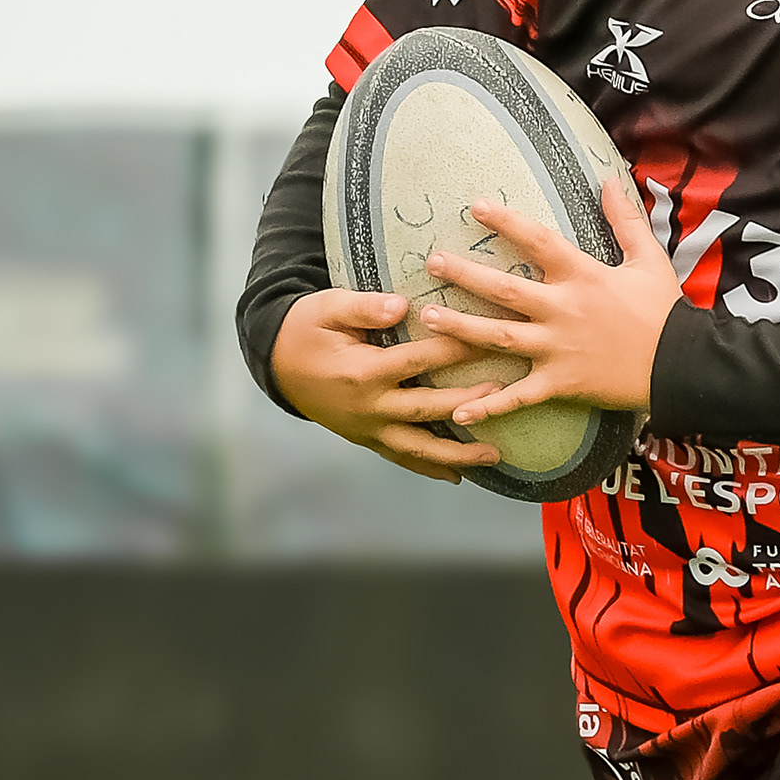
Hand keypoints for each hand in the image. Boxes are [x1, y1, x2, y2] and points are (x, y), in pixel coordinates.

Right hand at [268, 288, 506, 483]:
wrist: (276, 364)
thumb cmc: (307, 329)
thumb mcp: (327, 308)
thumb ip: (364, 307)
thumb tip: (401, 305)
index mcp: (363, 372)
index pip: (417, 360)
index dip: (453, 350)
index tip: (486, 341)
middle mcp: (369, 407)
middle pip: (427, 409)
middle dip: (466, 404)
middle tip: (503, 395)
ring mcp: (368, 429)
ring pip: (419, 447)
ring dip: (457, 454)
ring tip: (493, 455)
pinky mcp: (366, 440)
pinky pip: (402, 458)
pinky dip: (429, 468)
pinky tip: (458, 475)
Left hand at [422, 180, 680, 423]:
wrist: (681, 364)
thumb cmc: (665, 312)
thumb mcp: (648, 259)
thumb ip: (625, 219)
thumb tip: (610, 180)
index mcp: (582, 276)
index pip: (537, 240)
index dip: (505, 221)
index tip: (475, 206)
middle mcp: (562, 309)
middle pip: (503, 289)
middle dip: (464, 275)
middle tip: (432, 263)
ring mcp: (557, 348)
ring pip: (498, 337)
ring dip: (460, 329)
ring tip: (427, 318)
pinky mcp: (560, 383)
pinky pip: (517, 396)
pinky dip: (488, 406)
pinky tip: (458, 412)